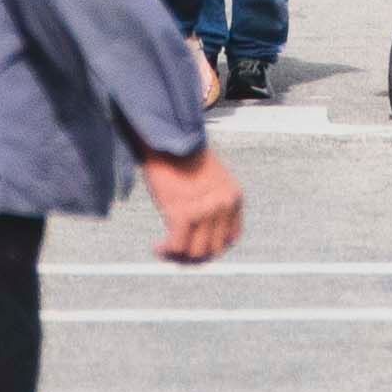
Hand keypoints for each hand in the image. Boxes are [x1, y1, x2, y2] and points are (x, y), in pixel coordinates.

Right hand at [142, 144, 243, 266]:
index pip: (230, 238)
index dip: (211, 247)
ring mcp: (205, 211)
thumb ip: (213, 205)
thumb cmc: (184, 157)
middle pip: (212, 249)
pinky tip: (157, 247)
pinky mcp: (183, 213)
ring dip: (178, 254)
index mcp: (234, 197)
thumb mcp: (212, 180)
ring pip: (195, 252)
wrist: (167, 138)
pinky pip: (176, 246)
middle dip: (193, 254)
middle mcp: (224, 206)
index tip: (195, 247)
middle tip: (176, 250)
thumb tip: (199, 238)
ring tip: (165, 249)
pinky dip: (165, 250)